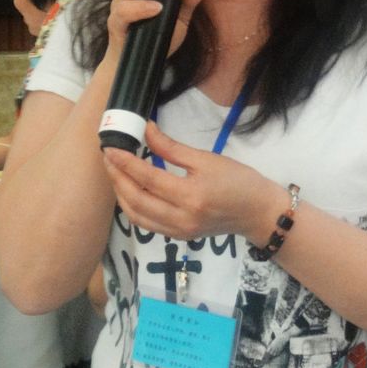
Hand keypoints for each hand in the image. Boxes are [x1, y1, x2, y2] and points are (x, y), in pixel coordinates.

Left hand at [102, 121, 280, 242]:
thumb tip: (146, 131)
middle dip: (118, 177)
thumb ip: (172, 148)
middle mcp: (181, 218)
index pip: (147, 178)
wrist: (258, 212)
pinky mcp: (179, 236)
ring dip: (121, 194)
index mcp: (191, 195)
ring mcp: (179, 231)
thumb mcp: (207, 159)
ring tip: (115, 174)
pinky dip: (133, 208)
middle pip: (137, 199)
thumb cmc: (239, 181)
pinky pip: (147, 224)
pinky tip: (130, 193)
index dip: (125, 162)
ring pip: (137, 215)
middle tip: (108, 158)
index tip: (110, 147)